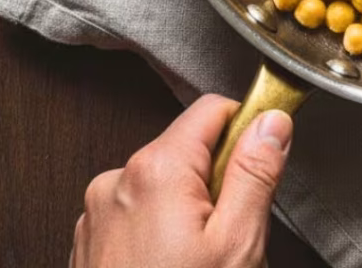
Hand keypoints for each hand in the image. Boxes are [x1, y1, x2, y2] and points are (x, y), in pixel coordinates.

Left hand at [71, 96, 292, 267]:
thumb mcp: (237, 244)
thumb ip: (255, 172)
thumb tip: (271, 122)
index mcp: (155, 170)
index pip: (213, 109)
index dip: (246, 129)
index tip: (263, 160)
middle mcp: (117, 182)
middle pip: (188, 149)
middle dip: (217, 181)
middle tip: (231, 235)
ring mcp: (97, 216)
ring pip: (164, 185)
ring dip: (188, 210)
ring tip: (199, 264)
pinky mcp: (90, 246)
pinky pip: (138, 215)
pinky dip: (161, 233)